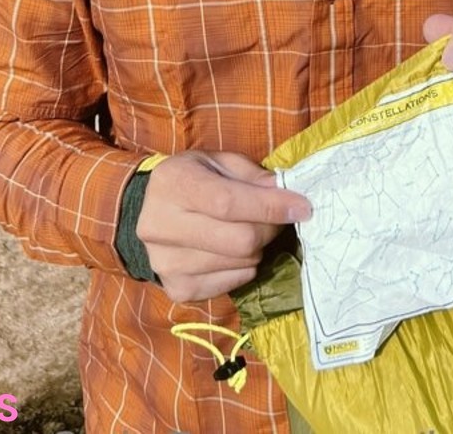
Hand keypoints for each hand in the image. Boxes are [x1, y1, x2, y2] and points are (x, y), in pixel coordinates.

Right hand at [136, 151, 311, 302]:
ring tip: (250, 230)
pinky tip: (232, 251)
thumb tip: (285, 191)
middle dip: (270, 229)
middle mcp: (161, 226)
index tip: (303, 207)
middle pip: (239, 241)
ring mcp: (166, 264)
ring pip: (240, 264)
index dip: (270, 207)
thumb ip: (251, 175)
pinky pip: (233, 283)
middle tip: (277, 218)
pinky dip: (245, 268)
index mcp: (173, 184)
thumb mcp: (218, 161)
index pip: (228, 203)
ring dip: (258, 248)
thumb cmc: (191, 179)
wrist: (149, 211)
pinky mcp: (177, 290)